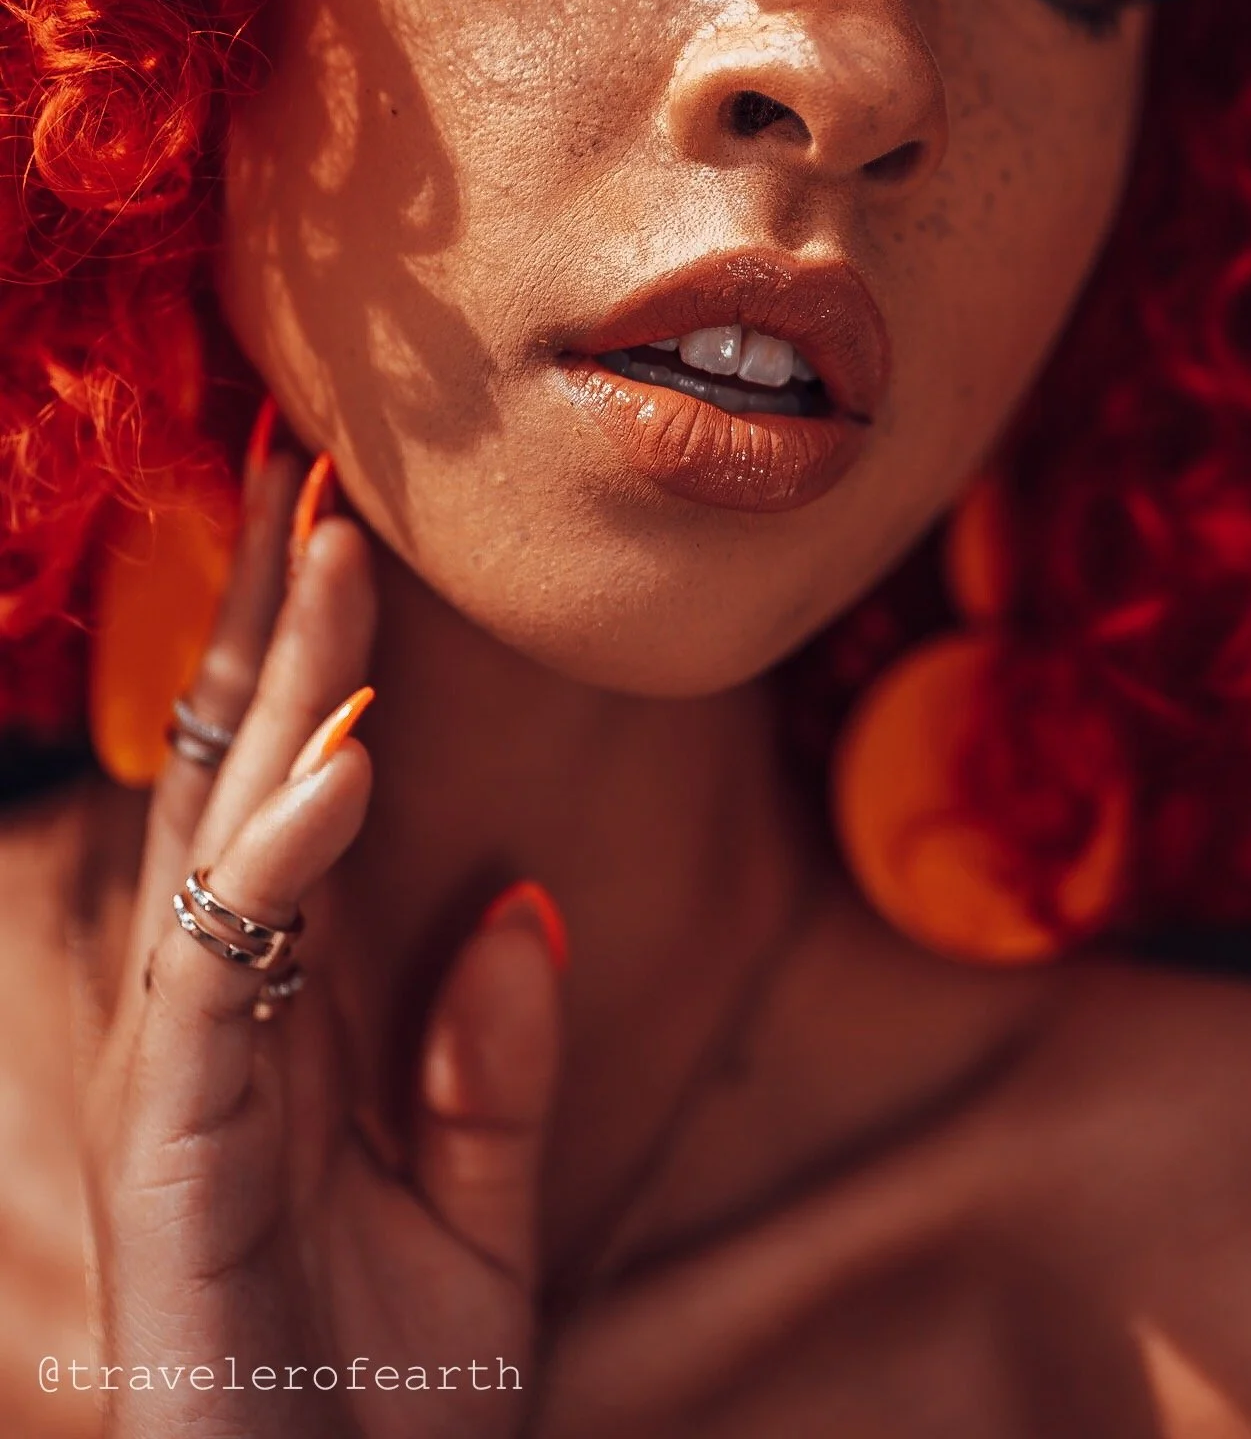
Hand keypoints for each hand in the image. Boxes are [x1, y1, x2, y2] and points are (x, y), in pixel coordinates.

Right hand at [81, 425, 564, 1436]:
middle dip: (266, 612)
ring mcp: (177, 1074)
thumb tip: (526, 902)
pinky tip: (342, 760)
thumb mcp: (475, 1207)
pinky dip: (280, 856)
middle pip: (228, 772)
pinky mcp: (178, 1146)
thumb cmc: (379, 1399)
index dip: (301, 654)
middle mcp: (202, 1017)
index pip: (276, 791)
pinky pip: (222, 971)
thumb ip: (497, 1057)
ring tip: (333, 547)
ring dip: (282, 687)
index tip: (341, 514)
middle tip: (305, 453)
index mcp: (264, 1013)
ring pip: (218, 835)